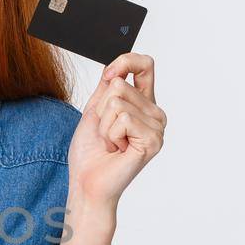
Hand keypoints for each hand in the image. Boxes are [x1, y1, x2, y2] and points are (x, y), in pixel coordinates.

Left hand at [67, 53, 165, 208]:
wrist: (87, 182)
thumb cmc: (90, 153)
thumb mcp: (95, 111)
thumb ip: (107, 88)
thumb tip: (116, 67)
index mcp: (143, 104)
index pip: (145, 66)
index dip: (125, 62)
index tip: (108, 74)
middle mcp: (155, 114)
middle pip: (121, 84)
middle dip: (102, 110)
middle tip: (107, 134)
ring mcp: (157, 128)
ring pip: (118, 102)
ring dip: (105, 125)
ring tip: (111, 143)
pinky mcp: (153, 140)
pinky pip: (123, 118)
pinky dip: (111, 134)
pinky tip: (117, 149)